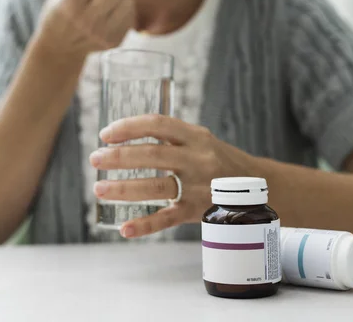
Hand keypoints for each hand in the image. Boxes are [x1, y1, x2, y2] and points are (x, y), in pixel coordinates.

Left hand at [90, 115, 257, 237]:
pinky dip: (145, 225)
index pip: (158, 124)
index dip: (129, 127)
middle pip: (153, 155)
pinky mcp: (198, 212)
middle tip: (95, 159)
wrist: (257, 188)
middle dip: (119, 157)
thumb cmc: (218, 160)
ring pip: (156, 187)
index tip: (105, 134)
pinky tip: (125, 228)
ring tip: (99, 189)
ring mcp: (198, 187)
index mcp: (196, 137)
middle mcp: (198, 159)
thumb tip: (121, 135)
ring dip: (124, 189)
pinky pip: (168, 219)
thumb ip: (168, 137)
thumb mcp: (199, 140)